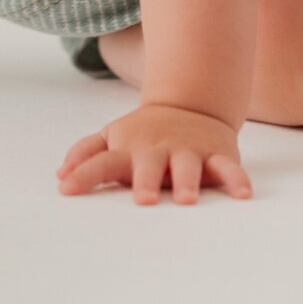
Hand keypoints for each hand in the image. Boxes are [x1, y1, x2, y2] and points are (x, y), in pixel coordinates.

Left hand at [55, 101, 253, 203]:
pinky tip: (242, 195)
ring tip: (186, 200)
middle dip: (146, 181)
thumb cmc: (145, 133)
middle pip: (149, 165)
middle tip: (143, 199)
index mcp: (129, 149)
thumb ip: (86, 153)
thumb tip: (60, 175)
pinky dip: (237, 180)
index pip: (102, 161)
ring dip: (187, 182)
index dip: (84, 175)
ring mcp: (188, 151)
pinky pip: (229, 168)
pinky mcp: (217, 155)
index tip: (67, 189)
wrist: (192, 103)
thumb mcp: (113, 136)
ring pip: (189, 166)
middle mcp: (158, 150)